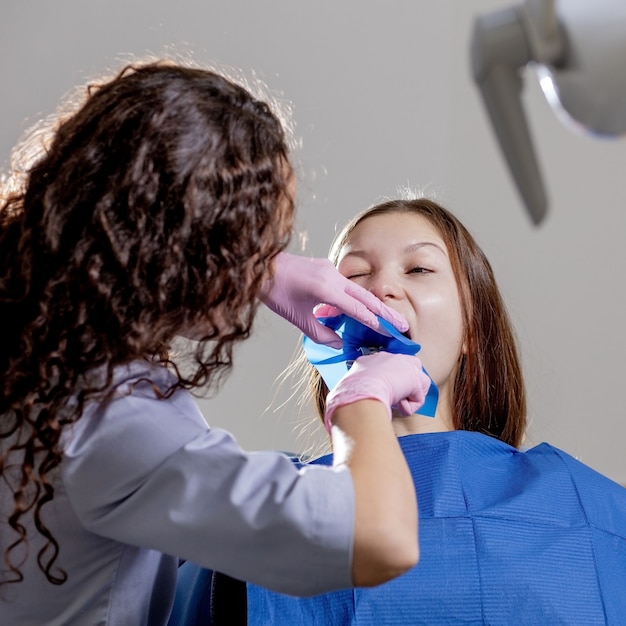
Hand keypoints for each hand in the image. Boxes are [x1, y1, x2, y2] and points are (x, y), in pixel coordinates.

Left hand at [259, 253, 407, 347]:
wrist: (259, 266)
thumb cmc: (275, 291)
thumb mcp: (296, 318)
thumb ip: (320, 333)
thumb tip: (339, 344)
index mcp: (326, 289)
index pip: (357, 309)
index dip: (375, 322)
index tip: (390, 332)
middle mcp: (332, 276)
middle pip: (365, 297)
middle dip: (385, 312)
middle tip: (403, 325)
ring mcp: (329, 269)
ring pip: (358, 290)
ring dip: (373, 305)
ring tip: (389, 318)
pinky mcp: (325, 267)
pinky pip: (346, 284)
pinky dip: (356, 297)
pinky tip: (361, 308)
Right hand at [324, 352, 431, 431]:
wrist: (359, 395)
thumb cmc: (347, 397)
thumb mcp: (345, 390)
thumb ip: (351, 391)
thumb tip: (341, 403)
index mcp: (366, 361)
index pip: (383, 368)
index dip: (385, 382)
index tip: (378, 393)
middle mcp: (385, 358)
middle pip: (403, 368)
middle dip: (401, 384)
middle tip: (391, 398)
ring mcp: (401, 365)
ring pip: (415, 382)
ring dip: (408, 396)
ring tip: (396, 405)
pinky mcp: (413, 378)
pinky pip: (419, 396)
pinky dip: (412, 406)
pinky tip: (400, 408)